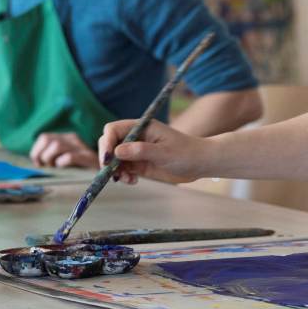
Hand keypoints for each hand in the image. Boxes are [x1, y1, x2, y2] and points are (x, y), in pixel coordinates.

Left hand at [29, 132, 95, 167]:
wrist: (105, 175)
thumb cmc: (80, 172)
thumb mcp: (61, 163)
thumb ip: (49, 160)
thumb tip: (36, 163)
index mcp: (65, 138)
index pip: (44, 137)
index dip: (37, 151)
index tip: (39, 164)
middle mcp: (72, 138)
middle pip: (47, 139)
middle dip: (42, 155)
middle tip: (47, 167)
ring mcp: (81, 146)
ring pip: (56, 146)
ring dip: (51, 159)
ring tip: (56, 168)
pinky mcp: (88, 157)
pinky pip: (69, 156)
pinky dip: (62, 163)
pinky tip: (64, 169)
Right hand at [96, 119, 213, 183]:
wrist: (200, 163)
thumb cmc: (186, 153)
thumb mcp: (164, 152)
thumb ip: (141, 151)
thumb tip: (117, 151)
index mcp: (141, 127)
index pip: (114, 129)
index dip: (107, 142)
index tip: (108, 158)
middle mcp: (136, 137)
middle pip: (110, 143)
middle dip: (108, 158)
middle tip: (111, 173)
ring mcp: (137, 151)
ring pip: (115, 159)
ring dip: (115, 170)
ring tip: (126, 179)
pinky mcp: (140, 164)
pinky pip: (124, 169)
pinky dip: (123, 176)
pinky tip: (132, 181)